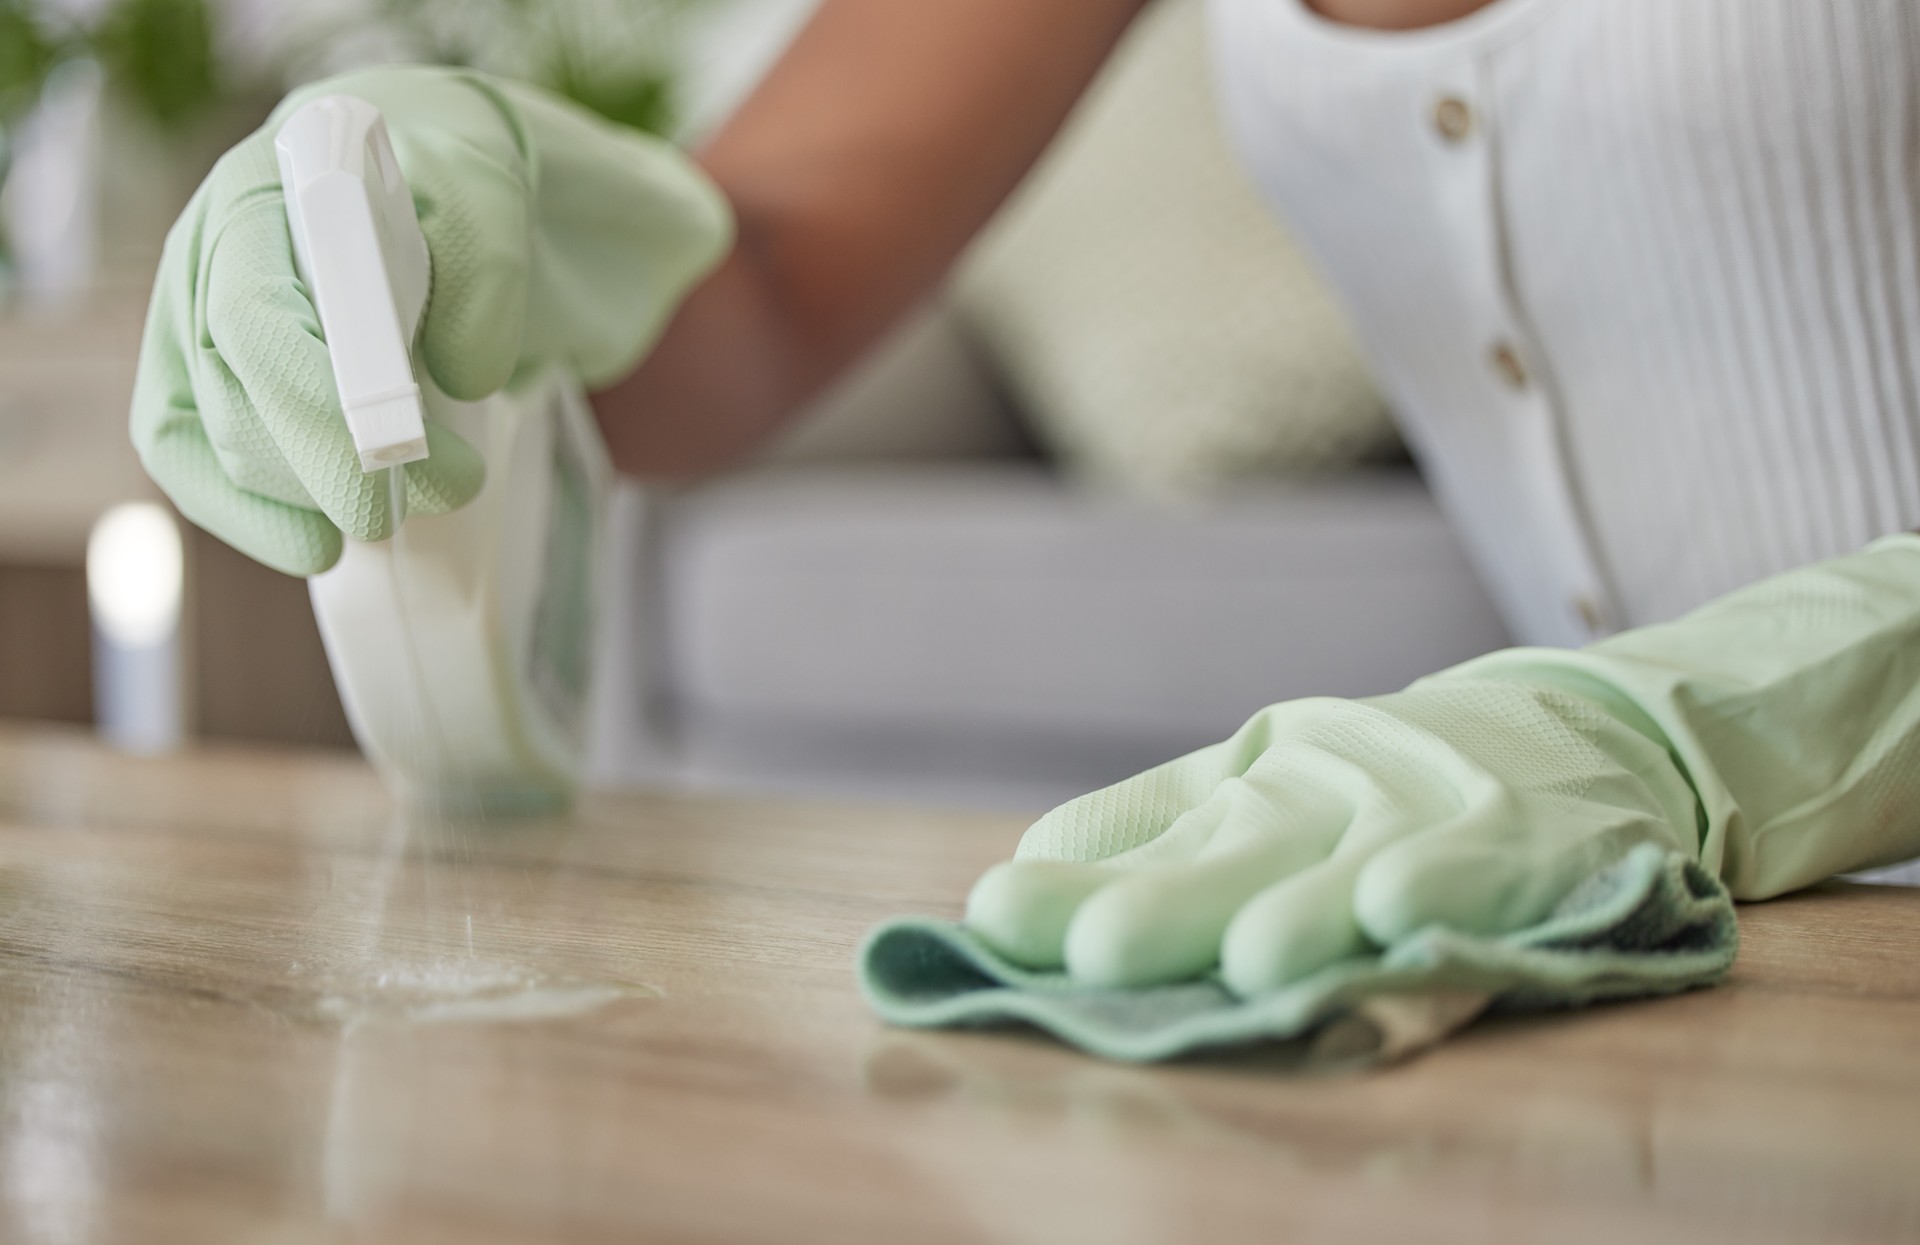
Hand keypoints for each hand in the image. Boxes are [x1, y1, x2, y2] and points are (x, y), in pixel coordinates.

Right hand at [131, 66, 730, 574]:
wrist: (447, 192)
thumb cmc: (462, 186)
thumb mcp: (499, 192)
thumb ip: (485, 263)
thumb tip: (458, 371)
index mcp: (281, 190)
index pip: (267, 302)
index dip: (325, 394)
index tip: (402, 451)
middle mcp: (219, 251)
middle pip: (234, 374)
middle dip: (326, 456)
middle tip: (417, 502)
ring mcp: (204, 317)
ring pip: (214, 427)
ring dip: (300, 490)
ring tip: (392, 521)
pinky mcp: (210, 381)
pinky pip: (191, 455)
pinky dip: (250, 513)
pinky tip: (312, 546)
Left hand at [966, 674, 1699, 995]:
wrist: (1587, 729)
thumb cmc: (1390, 782)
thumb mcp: (1265, 782)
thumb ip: (1155, 822)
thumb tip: (1033, 851)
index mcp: (1260, 787)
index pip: (1161, 840)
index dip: (1087, 884)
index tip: (999, 916)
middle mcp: (1336, 795)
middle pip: (1248, 856)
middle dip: (1175, 906)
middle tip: (1096, 947)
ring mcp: (1436, 815)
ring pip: (1365, 871)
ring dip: (1310, 912)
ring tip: (1252, 961)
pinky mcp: (1538, 843)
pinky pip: (1490, 871)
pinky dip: (1450, 887)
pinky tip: (1399, 908)